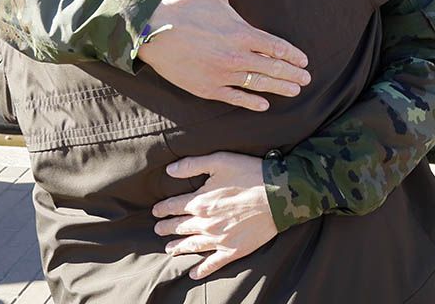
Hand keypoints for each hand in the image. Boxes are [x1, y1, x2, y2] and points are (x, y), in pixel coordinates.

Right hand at [137, 0, 310, 109]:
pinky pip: (235, 98)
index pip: (276, 47)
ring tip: (295, 91)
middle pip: (272, 68)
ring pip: (258, 85)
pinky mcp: (206, 88)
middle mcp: (235, 57)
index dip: (293, 55)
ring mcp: (221, 75)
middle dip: (292, 74)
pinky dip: (251, 102)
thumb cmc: (183, 6)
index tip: (304, 60)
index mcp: (241, 33)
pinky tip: (263, 105)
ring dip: (279, 88)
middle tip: (306, 79)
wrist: (150, 30)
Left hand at [153, 152, 277, 278]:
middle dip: (167, 228)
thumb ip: (192, 165)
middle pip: (180, 227)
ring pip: (192, 246)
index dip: (163, 209)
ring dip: (179, 247)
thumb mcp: (220, 161)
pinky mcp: (233, 250)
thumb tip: (170, 169)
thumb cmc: (250, 174)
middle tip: (158, 229)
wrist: (278, 194)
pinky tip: (193, 274)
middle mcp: (205, 223)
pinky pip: (213, 263)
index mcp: (200, 202)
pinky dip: (202, 270)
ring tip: (169, 249)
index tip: (156, 211)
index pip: (174, 206)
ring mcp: (219, 239)